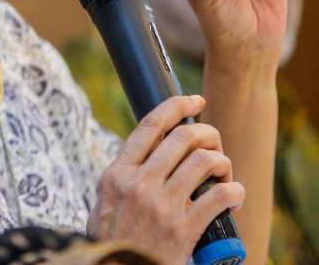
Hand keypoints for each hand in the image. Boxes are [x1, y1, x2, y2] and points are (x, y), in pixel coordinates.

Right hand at [89, 95, 244, 264]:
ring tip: (222, 173)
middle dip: (207, 134)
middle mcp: (139, 184)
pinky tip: (234, 196)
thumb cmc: (112, 240)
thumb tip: (149, 153)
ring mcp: (162, 206)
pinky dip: (234, 192)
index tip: (194, 99)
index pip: (150, 127)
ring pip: (204, 161)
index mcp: (117, 174)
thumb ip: (124, 177)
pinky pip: (220, 197)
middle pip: (182, 138)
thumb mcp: (105, 202)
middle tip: (215, 144)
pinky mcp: (183, 229)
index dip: (175, 106)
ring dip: (222, 162)